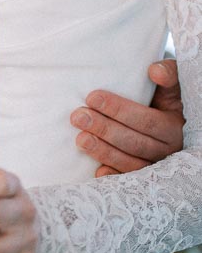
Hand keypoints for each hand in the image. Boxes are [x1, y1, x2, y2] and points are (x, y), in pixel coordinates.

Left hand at [71, 59, 183, 176]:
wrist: (165, 116)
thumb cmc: (162, 97)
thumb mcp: (170, 86)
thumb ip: (169, 73)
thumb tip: (154, 71)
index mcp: (174, 125)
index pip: (147, 120)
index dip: (119, 110)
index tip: (92, 97)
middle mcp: (167, 149)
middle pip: (135, 142)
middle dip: (105, 129)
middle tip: (78, 116)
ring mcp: (155, 165)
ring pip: (130, 162)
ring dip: (103, 151)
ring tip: (80, 138)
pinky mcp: (143, 178)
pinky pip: (128, 180)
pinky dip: (113, 176)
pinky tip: (97, 172)